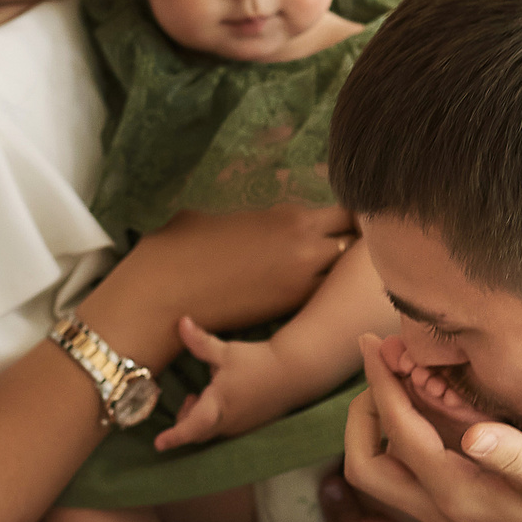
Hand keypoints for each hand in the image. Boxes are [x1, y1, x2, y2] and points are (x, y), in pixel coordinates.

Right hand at [140, 204, 354, 334]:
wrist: (166, 293)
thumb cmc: (183, 246)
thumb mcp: (222, 215)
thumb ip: (256, 219)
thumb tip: (261, 223)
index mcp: (291, 217)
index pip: (345, 211)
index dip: (349, 216)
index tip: (344, 221)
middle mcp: (306, 247)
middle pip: (355, 242)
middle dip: (355, 242)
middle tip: (349, 248)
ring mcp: (302, 282)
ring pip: (343, 273)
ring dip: (341, 270)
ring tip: (334, 273)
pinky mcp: (289, 310)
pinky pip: (323, 296)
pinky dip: (325, 293)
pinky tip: (315, 292)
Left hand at [153, 318, 294, 449]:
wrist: (295, 371)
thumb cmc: (258, 361)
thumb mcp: (226, 352)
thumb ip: (199, 341)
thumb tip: (181, 322)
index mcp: (216, 406)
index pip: (189, 428)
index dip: (172, 437)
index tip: (159, 444)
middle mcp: (227, 422)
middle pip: (197, 432)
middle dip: (185, 422)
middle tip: (187, 399)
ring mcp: (241, 426)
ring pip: (211, 431)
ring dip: (201, 417)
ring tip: (201, 395)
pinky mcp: (252, 425)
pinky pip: (226, 428)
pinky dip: (216, 418)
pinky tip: (224, 398)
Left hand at [344, 336, 521, 521]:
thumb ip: (516, 457)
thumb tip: (473, 432)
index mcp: (459, 497)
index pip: (401, 435)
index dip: (384, 386)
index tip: (374, 344)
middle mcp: (443, 511)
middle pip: (367, 467)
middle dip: (363, 413)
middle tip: (379, 367)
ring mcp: (448, 517)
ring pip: (387, 475)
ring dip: (382, 426)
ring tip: (399, 376)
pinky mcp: (461, 514)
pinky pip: (414, 477)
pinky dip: (408, 440)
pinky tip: (431, 409)